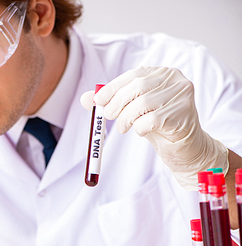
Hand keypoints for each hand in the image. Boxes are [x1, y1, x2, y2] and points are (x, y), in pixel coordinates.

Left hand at [80, 66, 227, 189]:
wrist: (184, 147)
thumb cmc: (157, 125)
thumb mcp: (133, 110)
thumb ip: (111, 102)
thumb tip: (85, 99)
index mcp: (162, 73)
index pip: (133, 75)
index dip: (113, 87)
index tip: (97, 100)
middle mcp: (175, 80)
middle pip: (137, 87)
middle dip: (117, 103)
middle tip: (109, 117)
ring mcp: (182, 96)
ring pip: (143, 104)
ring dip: (126, 119)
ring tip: (124, 128)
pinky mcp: (184, 115)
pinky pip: (152, 120)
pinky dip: (140, 128)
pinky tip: (142, 132)